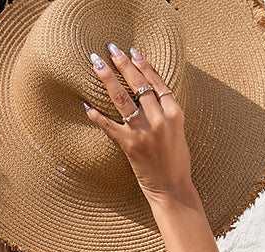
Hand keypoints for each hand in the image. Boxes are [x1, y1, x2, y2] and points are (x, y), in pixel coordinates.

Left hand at [83, 42, 196, 203]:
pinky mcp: (131, 147)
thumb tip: (150, 94)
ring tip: (97, 64)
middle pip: (139, 85)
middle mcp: (160, 120)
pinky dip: (97, 116)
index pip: (157, 82)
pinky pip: (110, 127)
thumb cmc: (176, 162)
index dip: (144, 65)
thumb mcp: (177, 132)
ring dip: (108, 79)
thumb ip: (166, 112)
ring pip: (124, 100)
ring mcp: (145, 133)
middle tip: (111, 49)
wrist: (173, 189)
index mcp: (174, 113)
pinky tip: (86, 106)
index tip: (132, 51)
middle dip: (123, 64)